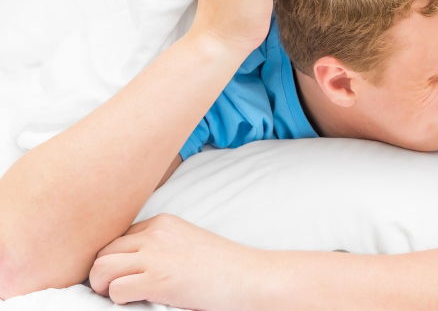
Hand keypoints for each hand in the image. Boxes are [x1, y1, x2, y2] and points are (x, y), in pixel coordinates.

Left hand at [89, 214, 260, 308]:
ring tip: (116, 295)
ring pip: (102, 268)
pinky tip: (135, 301)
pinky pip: (116, 290)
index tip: (124, 273)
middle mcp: (155, 234)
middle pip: (104, 251)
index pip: (118, 238)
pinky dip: (118, 299)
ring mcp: (155, 256)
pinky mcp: (157, 280)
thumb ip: (161, 244)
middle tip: (112, 288)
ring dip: (103, 285)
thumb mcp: (188, 242)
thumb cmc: (223, 266)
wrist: (248, 277)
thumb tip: (130, 262)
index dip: (116, 258)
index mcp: (162, 222)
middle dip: (102, 272)